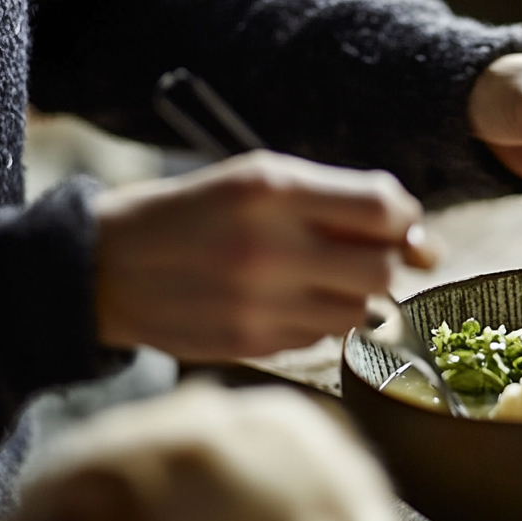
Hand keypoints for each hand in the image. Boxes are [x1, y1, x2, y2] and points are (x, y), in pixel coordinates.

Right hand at [93, 151, 437, 358]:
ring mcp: (259, 303)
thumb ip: (337, 196)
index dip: (405, 217)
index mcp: (272, 190)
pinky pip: (323, 336)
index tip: (399, 222)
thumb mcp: (257, 176)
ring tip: (322, 275)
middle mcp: (269, 248)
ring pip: (361, 311)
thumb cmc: (195, 212)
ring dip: (357, 293)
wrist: (107, 267)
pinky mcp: (251, 344)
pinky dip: (322, 318)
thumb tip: (413, 231)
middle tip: (370, 253)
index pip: (382, 209)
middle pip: (383, 269)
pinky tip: (288, 299)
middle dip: (390, 261)